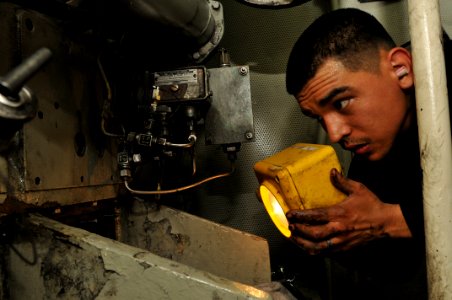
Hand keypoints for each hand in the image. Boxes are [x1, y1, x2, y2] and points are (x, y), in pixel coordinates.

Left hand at [286, 168, 410, 254]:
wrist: (386, 224)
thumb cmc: (371, 206)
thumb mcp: (358, 189)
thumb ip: (343, 181)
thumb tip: (332, 171)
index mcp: (340, 214)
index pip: (315, 216)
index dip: (300, 215)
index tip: (290, 213)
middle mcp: (338, 229)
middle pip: (312, 234)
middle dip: (298, 230)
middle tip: (289, 225)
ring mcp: (340, 242)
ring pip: (316, 247)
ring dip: (302, 243)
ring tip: (293, 237)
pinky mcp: (343, 249)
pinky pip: (324, 253)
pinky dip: (313, 250)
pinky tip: (306, 245)